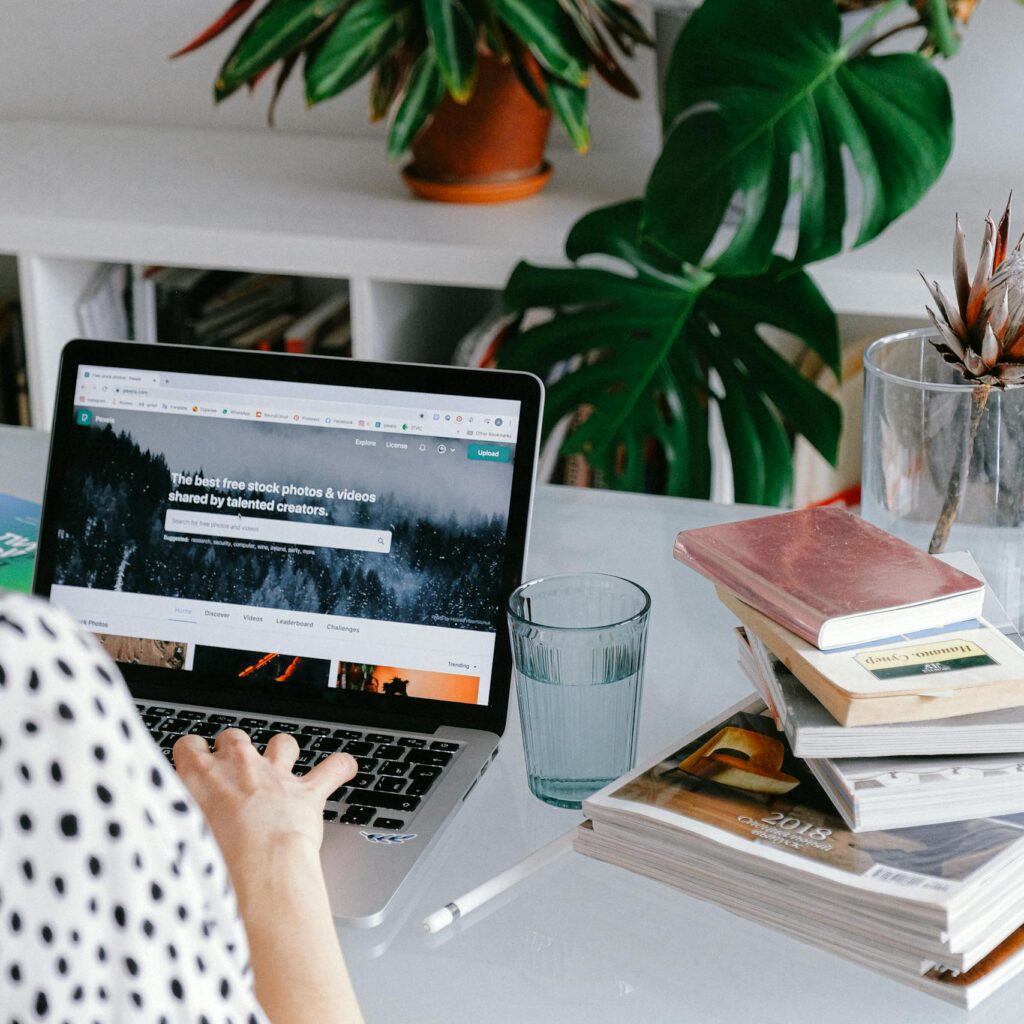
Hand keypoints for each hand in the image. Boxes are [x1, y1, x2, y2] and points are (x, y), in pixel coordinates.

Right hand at [173, 730, 363, 1023]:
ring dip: (282, 752)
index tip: (192, 764)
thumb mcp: (169, 843)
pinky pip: (333, 767)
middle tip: (232, 770)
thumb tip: (143, 838)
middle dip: (234, 749)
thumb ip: (164, 827)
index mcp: (198, 776)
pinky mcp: (307, 792)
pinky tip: (344, 767)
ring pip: (282, 743)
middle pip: (234, 737)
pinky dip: (340, 767)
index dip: (193, 755)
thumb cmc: (210, 865)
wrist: (257, 872)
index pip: (188, 745)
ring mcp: (276, 776)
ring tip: (281, 764)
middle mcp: (238, 767)